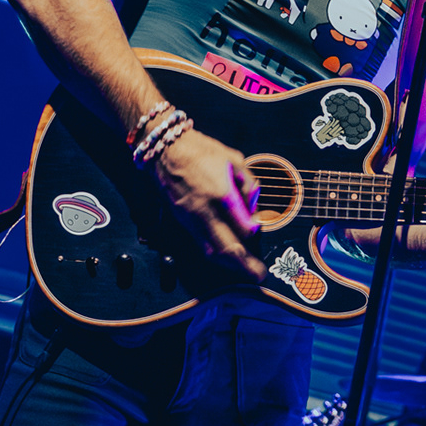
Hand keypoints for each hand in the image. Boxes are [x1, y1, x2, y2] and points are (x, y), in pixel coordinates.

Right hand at [153, 128, 264, 280]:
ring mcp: (191, 219)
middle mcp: (205, 212)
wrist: (165, 150)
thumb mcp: (234, 159)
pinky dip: (215, 255)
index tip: (260, 234)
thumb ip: (249, 185)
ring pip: (212, 252)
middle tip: (259, 275)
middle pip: (227, 249)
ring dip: (230, 265)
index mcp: (221, 195)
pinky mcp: (182, 221)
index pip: (244, 229)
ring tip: (245, 270)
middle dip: (245, 266)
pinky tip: (225, 255)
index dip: (255, 235)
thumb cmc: (201, 151)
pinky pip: (201, 244)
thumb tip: (254, 210)